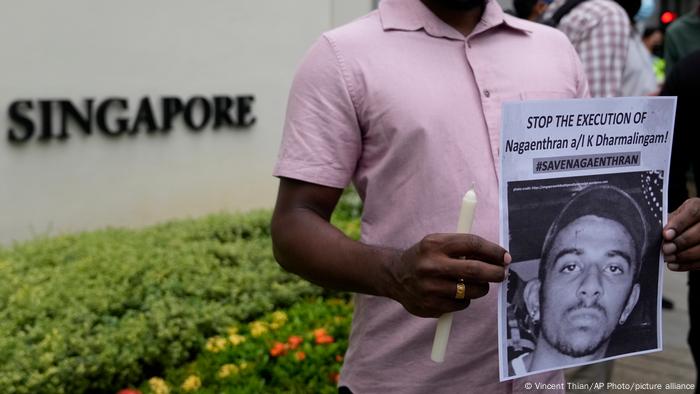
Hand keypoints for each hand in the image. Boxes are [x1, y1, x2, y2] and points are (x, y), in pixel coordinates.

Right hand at [386, 233, 510, 317]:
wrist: (395, 276)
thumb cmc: (426, 257)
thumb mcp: (438, 243)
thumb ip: (464, 247)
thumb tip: (499, 257)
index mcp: (434, 244)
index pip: (472, 244)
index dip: (493, 251)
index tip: (504, 256)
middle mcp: (430, 265)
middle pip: (475, 270)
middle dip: (495, 272)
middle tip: (502, 273)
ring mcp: (429, 288)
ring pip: (471, 291)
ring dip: (480, 288)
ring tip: (473, 283)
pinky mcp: (429, 305)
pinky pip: (461, 305)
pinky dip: (464, 299)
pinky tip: (454, 293)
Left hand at [663, 197, 699, 270]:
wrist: (696, 225)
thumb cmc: (684, 219)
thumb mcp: (679, 214)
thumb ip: (670, 221)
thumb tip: (656, 231)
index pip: (693, 212)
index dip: (679, 224)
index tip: (666, 234)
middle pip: (699, 232)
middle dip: (680, 243)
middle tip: (666, 249)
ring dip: (683, 256)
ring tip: (669, 258)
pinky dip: (687, 265)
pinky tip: (674, 265)